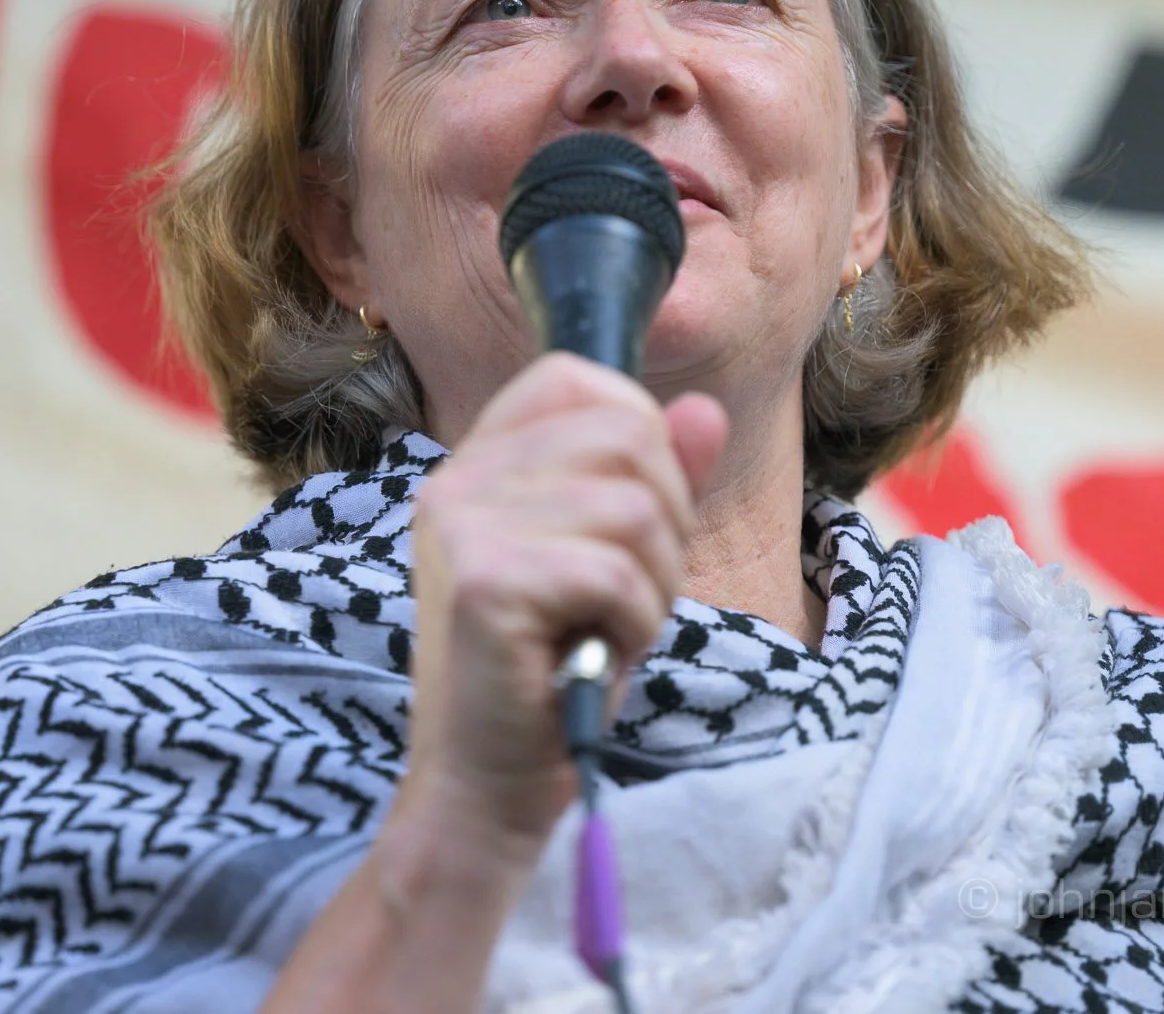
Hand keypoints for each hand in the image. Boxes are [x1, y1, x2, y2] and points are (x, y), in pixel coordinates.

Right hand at [401, 352, 727, 857]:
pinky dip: (634, 625)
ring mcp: (464, 528)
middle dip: (668, 521)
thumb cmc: (550, 673)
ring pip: (634, 507)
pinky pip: (616, 573)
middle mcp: (458, 481)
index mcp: (477, 463)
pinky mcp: (485, 586)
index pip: (572, 376)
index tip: (634, 518)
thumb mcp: (614, 560)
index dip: (638, 430)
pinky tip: (596, 657)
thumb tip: (705, 410)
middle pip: (626, 434)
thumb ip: (655, 481)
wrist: (486, 786)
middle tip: (630, 593)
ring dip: (655, 584)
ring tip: (610, 629)